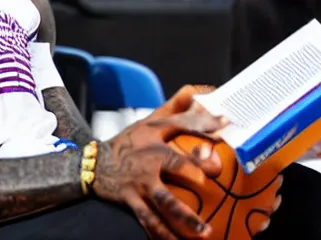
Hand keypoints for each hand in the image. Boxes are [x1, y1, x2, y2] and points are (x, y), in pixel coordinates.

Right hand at [93, 85, 227, 239]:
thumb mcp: (149, 121)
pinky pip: (149, 222)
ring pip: (165, 202)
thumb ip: (175, 110)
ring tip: (206, 232)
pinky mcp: (132, 201)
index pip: (181, 126)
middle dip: (195, 172)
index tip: (225, 123)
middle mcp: (149, 160)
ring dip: (185, 219)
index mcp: (155, 137)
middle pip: (175, 165)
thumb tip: (198, 94)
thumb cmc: (129, 141)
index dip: (203, 124)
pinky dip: (163, 235)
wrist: (94, 164)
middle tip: (216, 176)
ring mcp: (140, 183)